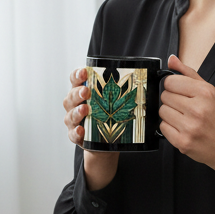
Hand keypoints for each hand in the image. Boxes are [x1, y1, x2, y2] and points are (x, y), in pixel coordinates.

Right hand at [63, 66, 117, 190]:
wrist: (107, 142)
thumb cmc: (109, 117)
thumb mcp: (114, 103)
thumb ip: (121, 91)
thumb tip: (144, 81)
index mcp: (83, 92)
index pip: (76, 79)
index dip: (78, 74)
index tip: (85, 72)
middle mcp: (75, 105)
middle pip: (71, 96)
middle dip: (78, 93)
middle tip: (86, 92)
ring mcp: (73, 120)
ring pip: (70, 115)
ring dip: (77, 111)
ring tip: (85, 110)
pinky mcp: (76, 135)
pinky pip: (73, 134)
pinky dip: (76, 132)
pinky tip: (81, 130)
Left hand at [159, 54, 214, 192]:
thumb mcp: (210, 91)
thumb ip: (188, 73)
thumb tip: (171, 60)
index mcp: (205, 92)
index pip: (170, 81)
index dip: (174, 86)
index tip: (181, 92)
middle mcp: (198, 109)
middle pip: (165, 96)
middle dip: (172, 101)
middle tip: (185, 108)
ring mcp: (189, 127)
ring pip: (162, 111)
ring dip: (170, 114)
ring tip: (184, 118)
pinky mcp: (182, 142)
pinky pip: (162, 127)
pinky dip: (170, 128)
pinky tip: (182, 128)